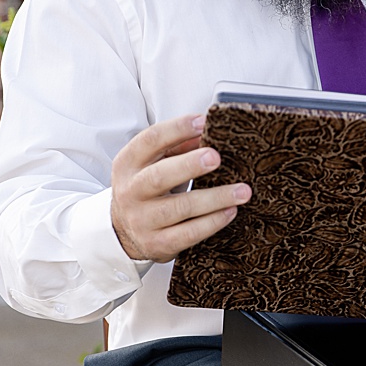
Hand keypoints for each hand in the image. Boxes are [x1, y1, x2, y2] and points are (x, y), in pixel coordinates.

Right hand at [111, 113, 252, 262]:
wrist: (122, 230)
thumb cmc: (146, 189)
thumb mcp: (153, 163)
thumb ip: (177, 146)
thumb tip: (208, 130)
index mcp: (128, 164)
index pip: (150, 140)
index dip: (176, 129)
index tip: (203, 122)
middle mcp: (130, 191)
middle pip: (159, 176)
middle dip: (189, 165)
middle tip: (216, 157)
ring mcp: (142, 220)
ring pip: (180, 208)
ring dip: (214, 198)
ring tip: (242, 191)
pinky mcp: (157, 244)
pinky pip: (188, 234)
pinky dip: (212, 222)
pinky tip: (230, 211)